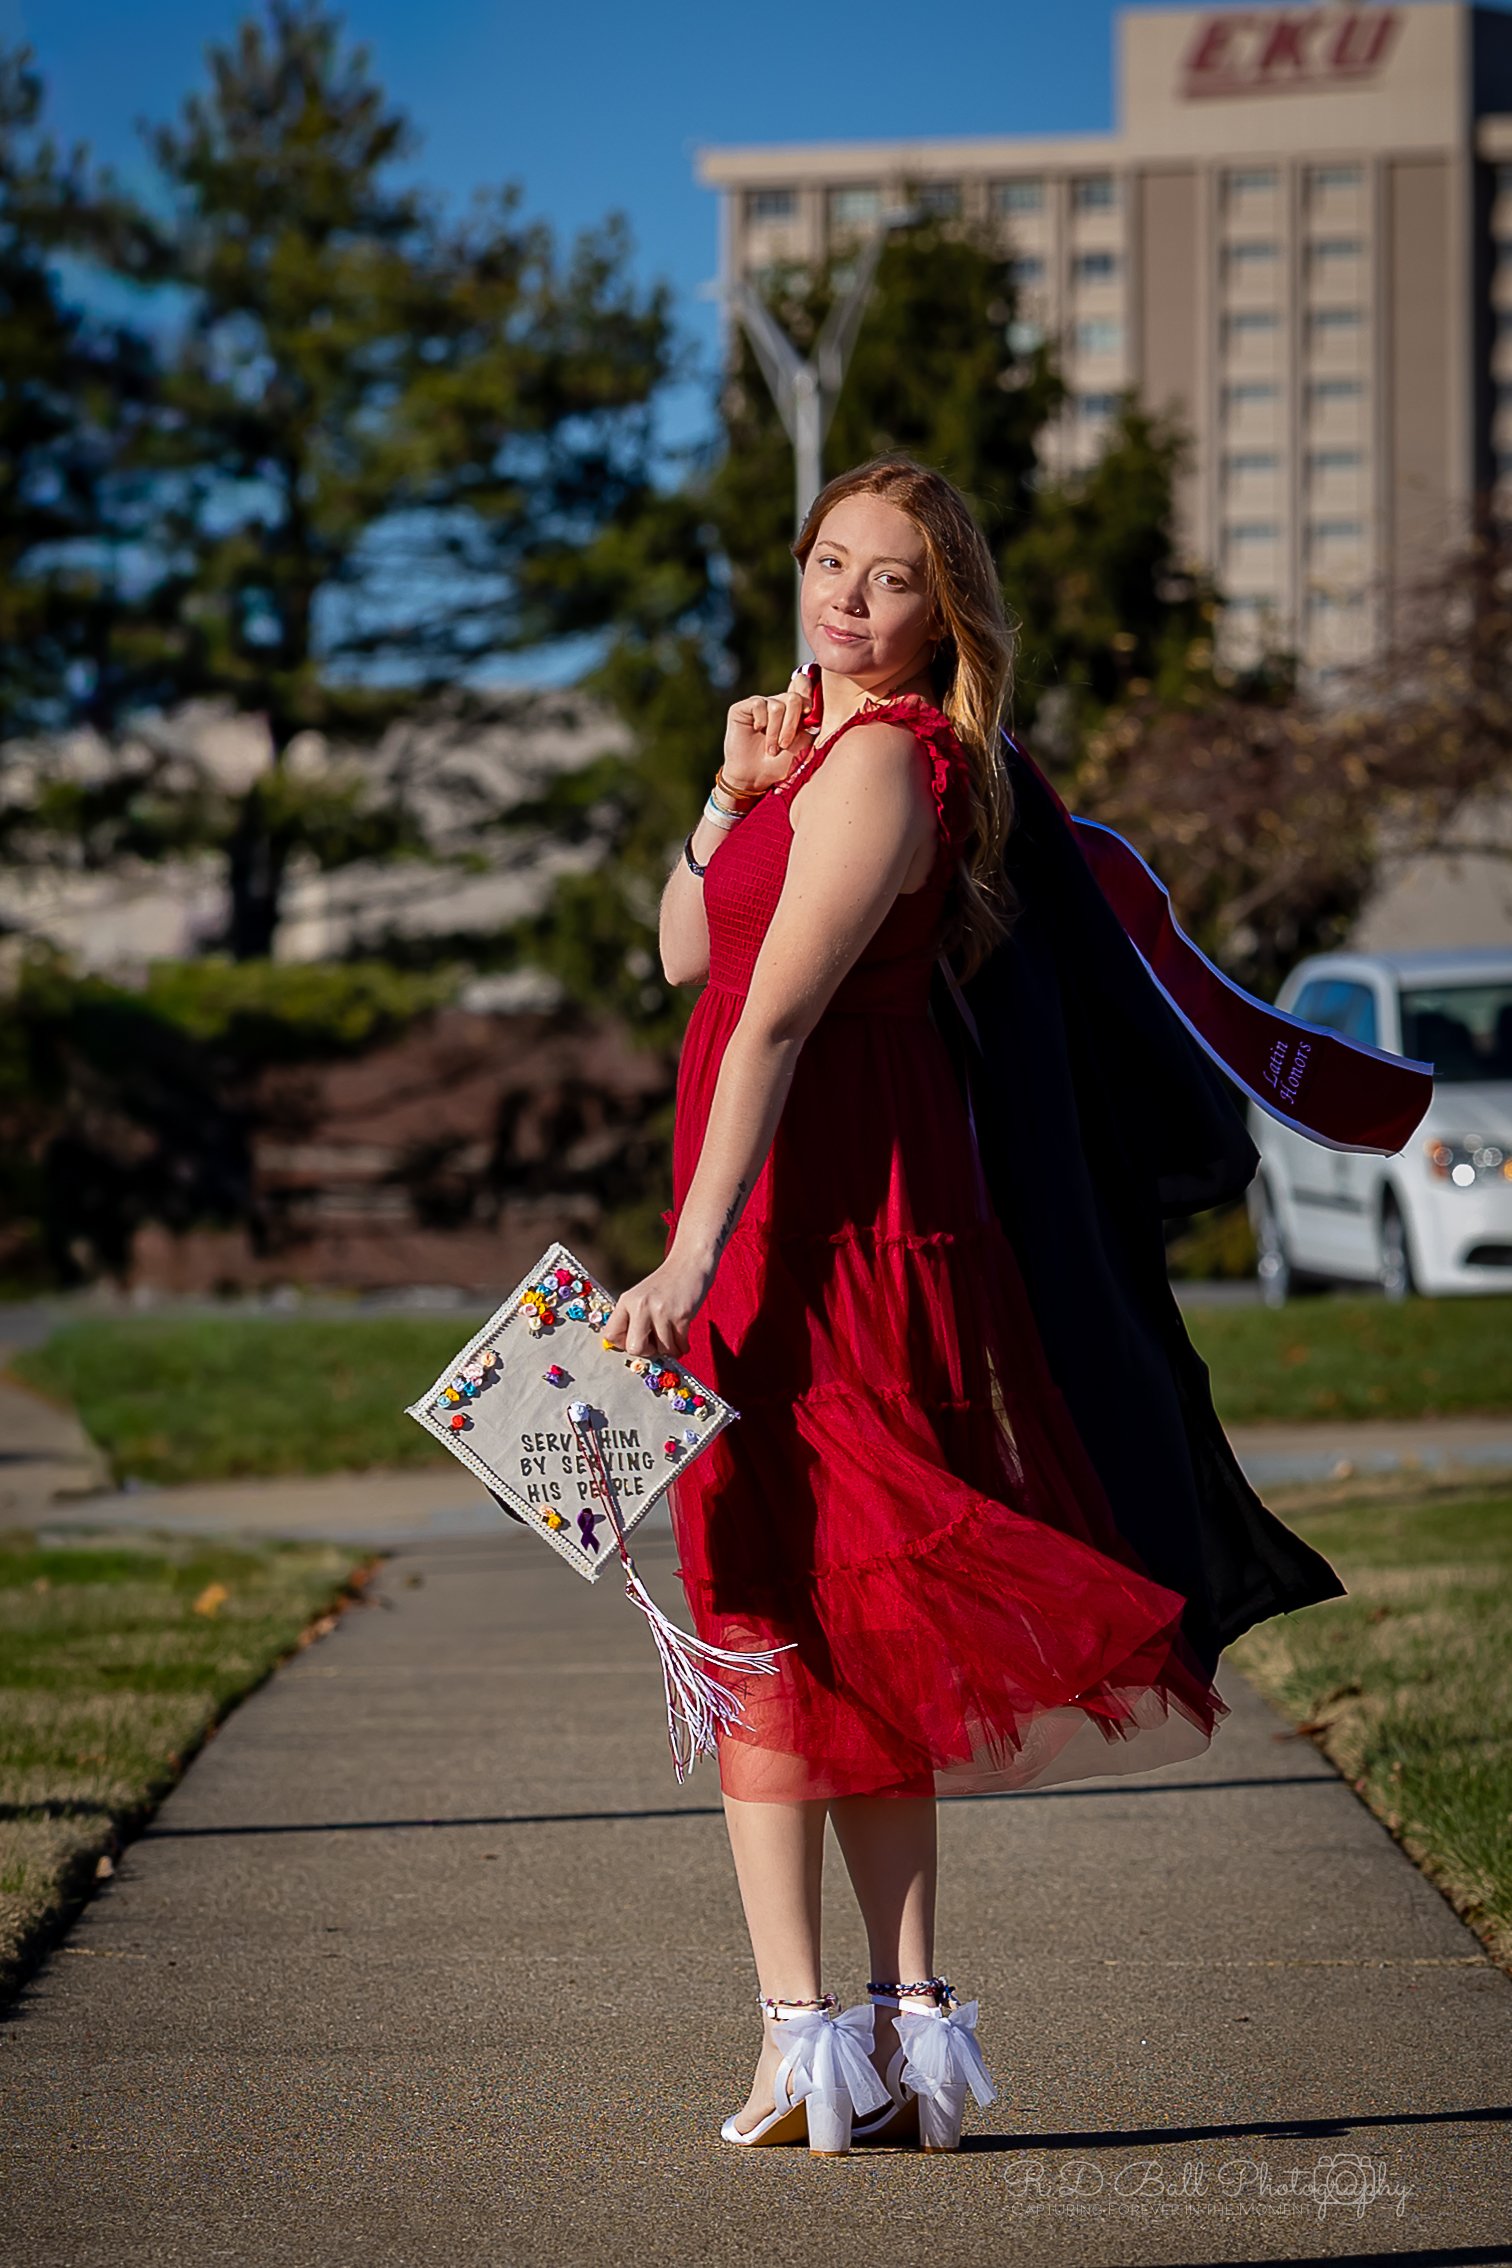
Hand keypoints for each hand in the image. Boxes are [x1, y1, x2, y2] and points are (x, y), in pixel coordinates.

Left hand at [601, 1249, 715, 1360]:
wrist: (689, 1263)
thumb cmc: (666, 1284)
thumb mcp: (641, 1296)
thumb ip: (633, 1319)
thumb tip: (631, 1349)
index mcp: (626, 1301)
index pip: (611, 1335)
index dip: (623, 1344)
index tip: (637, 1340)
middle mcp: (640, 1306)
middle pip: (635, 1348)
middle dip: (648, 1351)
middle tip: (657, 1344)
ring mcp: (661, 1311)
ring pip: (661, 1349)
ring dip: (669, 1349)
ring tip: (673, 1338)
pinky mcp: (681, 1316)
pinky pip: (679, 1345)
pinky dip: (682, 1346)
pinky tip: (682, 1336)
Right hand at [721, 668, 818, 793]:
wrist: (755, 777)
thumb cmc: (780, 764)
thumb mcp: (803, 745)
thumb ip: (811, 723)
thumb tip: (812, 705)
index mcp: (794, 711)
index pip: (802, 684)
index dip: (807, 691)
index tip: (808, 712)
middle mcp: (777, 704)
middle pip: (794, 698)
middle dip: (792, 724)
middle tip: (785, 744)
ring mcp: (760, 704)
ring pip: (777, 705)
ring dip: (776, 731)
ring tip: (771, 748)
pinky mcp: (743, 708)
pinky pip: (759, 704)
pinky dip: (762, 722)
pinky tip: (756, 732)